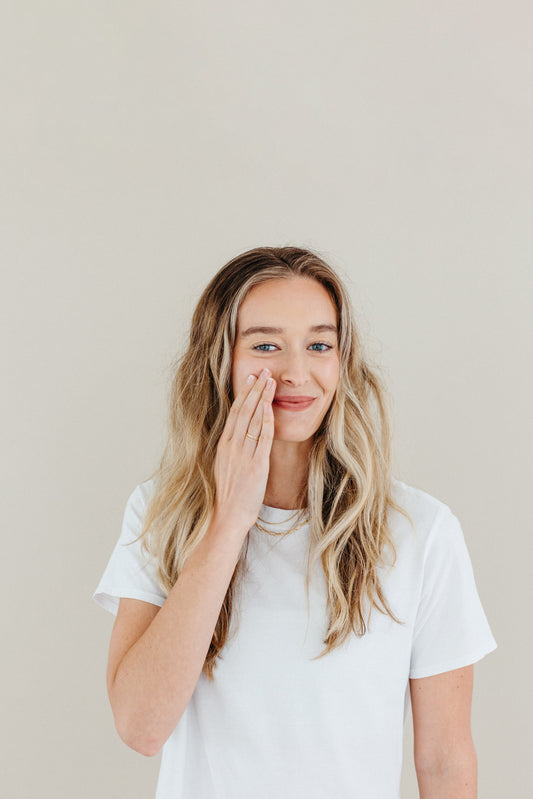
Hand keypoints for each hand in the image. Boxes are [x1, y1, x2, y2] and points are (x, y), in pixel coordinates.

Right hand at [213, 368, 275, 532]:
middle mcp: (232, 446)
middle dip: (255, 389)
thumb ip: (233, 450)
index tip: (251, 379)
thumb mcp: (226, 466)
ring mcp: (243, 454)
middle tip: (263, 371)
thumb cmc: (229, 495)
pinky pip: (261, 438)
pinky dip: (266, 420)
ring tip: (270, 381)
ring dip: (262, 398)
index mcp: (224, 445)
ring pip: (253, 420)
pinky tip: (270, 407)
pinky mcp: (255, 465)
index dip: (243, 394)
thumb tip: (240, 437)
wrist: (227, 515)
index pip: (234, 413)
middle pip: (243, 410)